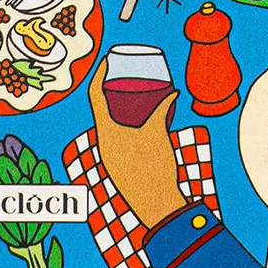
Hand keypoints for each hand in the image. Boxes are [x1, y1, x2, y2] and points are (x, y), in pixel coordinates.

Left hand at [88, 57, 185, 229]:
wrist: (158, 206)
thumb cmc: (155, 167)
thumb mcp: (158, 132)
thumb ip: (163, 108)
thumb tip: (173, 91)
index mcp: (106, 132)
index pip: (94, 95)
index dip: (98, 74)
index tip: (106, 60)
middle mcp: (102, 143)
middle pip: (98, 109)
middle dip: (107, 90)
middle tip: (119, 75)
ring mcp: (108, 157)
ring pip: (106, 125)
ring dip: (114, 109)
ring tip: (127, 96)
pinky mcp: (117, 167)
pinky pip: (113, 138)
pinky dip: (120, 125)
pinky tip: (132, 123)